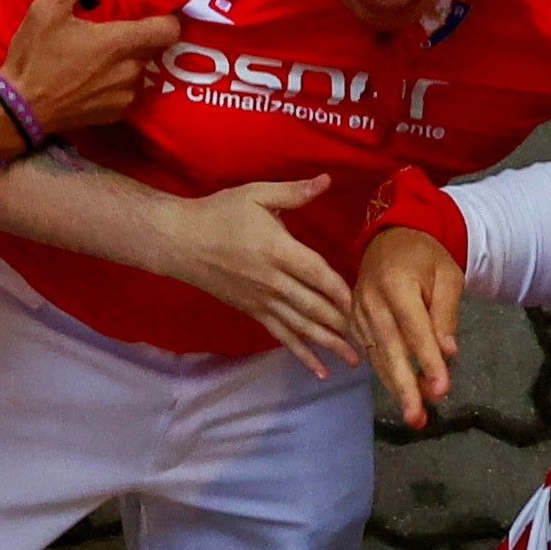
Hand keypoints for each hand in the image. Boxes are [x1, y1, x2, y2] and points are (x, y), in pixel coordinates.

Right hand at [0, 0, 177, 140]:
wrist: (18, 111)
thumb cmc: (34, 58)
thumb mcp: (46, 11)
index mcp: (120, 43)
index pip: (170, 30)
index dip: (167, 19)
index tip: (153, 11)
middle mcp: (130, 71)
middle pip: (153, 49)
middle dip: (141, 37)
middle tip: (119, 27)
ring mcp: (124, 96)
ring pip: (139, 71)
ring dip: (127, 62)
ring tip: (102, 56)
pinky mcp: (113, 114)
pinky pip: (126, 93)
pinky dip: (115, 84)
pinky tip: (92, 79)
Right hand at [144, 178, 353, 368]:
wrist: (179, 242)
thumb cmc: (219, 214)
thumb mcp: (256, 194)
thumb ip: (293, 192)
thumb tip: (327, 180)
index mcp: (277, 251)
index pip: (316, 274)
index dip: (339, 290)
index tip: (362, 304)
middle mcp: (272, 281)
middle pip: (313, 306)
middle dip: (342, 325)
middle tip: (370, 341)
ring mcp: (262, 300)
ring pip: (300, 326)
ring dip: (328, 344)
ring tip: (353, 360)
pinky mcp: (252, 311)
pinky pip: (281, 334)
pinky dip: (300, 353)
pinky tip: (318, 369)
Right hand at [352, 223, 464, 422]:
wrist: (390, 237)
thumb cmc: (426, 257)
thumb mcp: (447, 276)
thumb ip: (445, 314)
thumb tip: (448, 352)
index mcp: (396, 285)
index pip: (415, 330)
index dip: (427, 361)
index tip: (441, 390)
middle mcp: (371, 301)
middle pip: (390, 350)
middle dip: (405, 387)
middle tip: (418, 419)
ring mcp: (357, 312)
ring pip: (377, 356)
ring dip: (395, 388)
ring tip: (414, 416)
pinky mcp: (353, 321)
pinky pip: (369, 351)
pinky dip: (384, 374)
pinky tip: (400, 392)